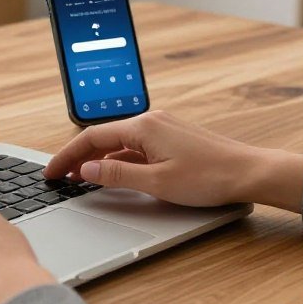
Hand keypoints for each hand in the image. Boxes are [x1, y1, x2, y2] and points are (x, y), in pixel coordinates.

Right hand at [44, 110, 302, 211]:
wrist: (251, 172)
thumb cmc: (210, 177)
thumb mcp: (157, 182)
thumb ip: (117, 175)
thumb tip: (86, 169)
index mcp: (143, 126)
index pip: (91, 137)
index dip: (66, 156)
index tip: (51, 173)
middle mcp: (150, 121)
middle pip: (102, 137)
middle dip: (77, 157)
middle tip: (59, 177)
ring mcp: (162, 129)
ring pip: (119, 143)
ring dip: (97, 159)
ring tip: (79, 178)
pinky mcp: (172, 139)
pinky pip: (135, 147)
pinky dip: (118, 160)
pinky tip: (112, 175)